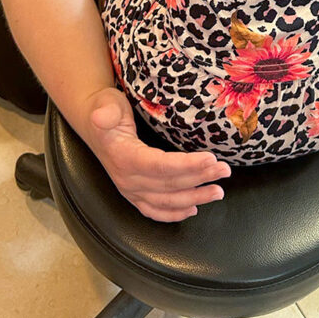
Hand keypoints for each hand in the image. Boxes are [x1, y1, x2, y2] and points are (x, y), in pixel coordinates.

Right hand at [86, 87, 230, 221]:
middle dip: (200, 178)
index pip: (160, 166)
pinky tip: (193, 210)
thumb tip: (100, 116)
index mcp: (123, 158)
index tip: (211, 159)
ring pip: (166, 201)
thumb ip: (105, 111)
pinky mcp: (134, 194)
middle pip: (169, 184)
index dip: (186, 165)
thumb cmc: (104, 109)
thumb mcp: (105, 103)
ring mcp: (130, 190)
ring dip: (195, 198)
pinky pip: (155, 211)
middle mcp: (127, 179)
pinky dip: (174, 214)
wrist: (93, 122)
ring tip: (218, 191)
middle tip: (225, 171)